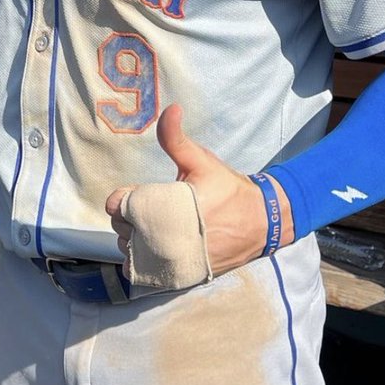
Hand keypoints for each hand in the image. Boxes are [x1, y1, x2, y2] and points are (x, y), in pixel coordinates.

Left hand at [105, 104, 294, 276]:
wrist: (264, 223)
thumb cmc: (230, 190)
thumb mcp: (203, 161)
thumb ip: (177, 139)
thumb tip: (170, 109)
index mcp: (169, 207)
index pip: (120, 207)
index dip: (122, 200)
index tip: (134, 195)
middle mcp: (168, 238)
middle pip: (122, 230)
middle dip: (127, 219)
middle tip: (145, 208)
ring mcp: (174, 261)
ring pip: (131, 253)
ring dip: (132, 241)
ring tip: (149, 228)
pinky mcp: (181, 275)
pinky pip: (145, 273)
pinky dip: (141, 263)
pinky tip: (152, 249)